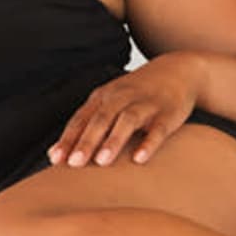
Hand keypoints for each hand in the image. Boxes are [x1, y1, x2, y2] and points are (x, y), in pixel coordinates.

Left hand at [49, 56, 199, 167]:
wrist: (179, 71)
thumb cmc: (137, 94)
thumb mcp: (111, 102)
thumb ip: (87, 125)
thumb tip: (56, 154)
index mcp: (105, 97)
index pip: (82, 118)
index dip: (69, 139)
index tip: (56, 159)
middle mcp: (123, 97)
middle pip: (101, 119)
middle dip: (86, 141)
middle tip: (74, 164)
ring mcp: (146, 104)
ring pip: (127, 121)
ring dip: (113, 140)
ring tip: (102, 162)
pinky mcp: (168, 114)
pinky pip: (158, 129)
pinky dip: (148, 143)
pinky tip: (139, 158)